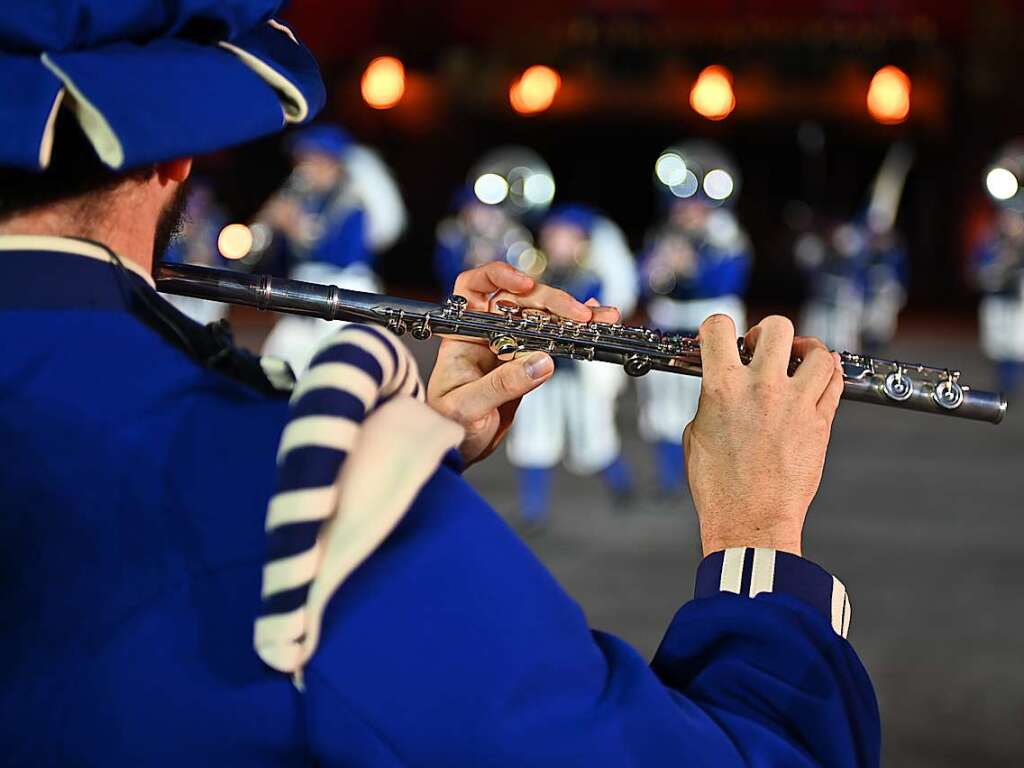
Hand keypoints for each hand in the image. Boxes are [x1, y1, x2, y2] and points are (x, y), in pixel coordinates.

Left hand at [427, 262, 619, 466]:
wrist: (458, 448)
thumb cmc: (447, 425)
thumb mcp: (468, 407)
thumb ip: (502, 384)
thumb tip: (541, 362)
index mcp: (462, 335)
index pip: (474, 288)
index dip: (498, 276)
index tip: (524, 285)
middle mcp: (486, 334)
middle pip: (519, 300)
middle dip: (551, 301)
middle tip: (578, 314)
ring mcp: (509, 346)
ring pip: (542, 319)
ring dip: (572, 314)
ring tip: (600, 317)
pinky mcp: (527, 363)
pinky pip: (553, 341)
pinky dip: (574, 331)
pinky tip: (594, 324)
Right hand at [682, 315, 843, 556]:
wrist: (750, 521)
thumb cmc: (719, 488)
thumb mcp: (695, 435)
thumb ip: (710, 401)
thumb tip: (720, 387)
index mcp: (723, 388)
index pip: (719, 328)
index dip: (717, 327)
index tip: (720, 336)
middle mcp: (762, 389)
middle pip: (777, 328)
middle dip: (767, 333)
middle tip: (761, 349)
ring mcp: (796, 404)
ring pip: (817, 352)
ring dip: (805, 351)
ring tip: (797, 362)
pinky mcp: (820, 423)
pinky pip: (834, 383)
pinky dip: (828, 374)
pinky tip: (817, 378)